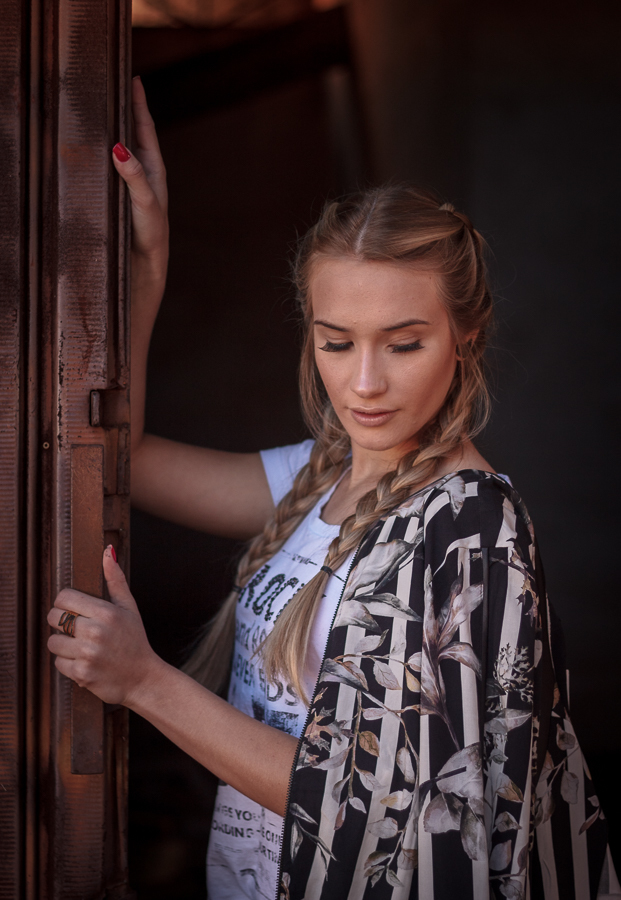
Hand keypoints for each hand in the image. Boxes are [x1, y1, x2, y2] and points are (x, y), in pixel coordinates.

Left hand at [47, 546, 160, 706]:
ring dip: (63, 645)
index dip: (65, 603)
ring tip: (81, 646)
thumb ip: (115, 579)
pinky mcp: (81, 674)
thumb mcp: (129, 607)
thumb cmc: (135, 640)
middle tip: (77, 629)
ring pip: (53, 642)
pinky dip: (68, 663)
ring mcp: (88, 654)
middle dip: (62, 623)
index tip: (75, 610)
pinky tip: (84, 661)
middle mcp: (96, 632)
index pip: (63, 598)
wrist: (143, 679)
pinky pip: (58, 663)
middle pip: (53, 618)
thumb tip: (107, 551)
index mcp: (106, 613)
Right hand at [112, 76, 168, 276]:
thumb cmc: (150, 233)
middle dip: (123, 108)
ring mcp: (130, 181)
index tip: (134, 78)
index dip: (139, 103)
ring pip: (120, 147)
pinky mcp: (119, 193)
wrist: (144, 263)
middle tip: (112, 82)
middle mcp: (143, 171)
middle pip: (131, 132)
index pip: (144, 127)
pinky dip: (103, 150)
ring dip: (112, 128)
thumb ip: (134, 177)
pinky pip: (110, 164)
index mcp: (154, 168)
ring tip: (101, 106)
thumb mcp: (145, 203)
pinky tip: (92, 146)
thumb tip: (118, 147)